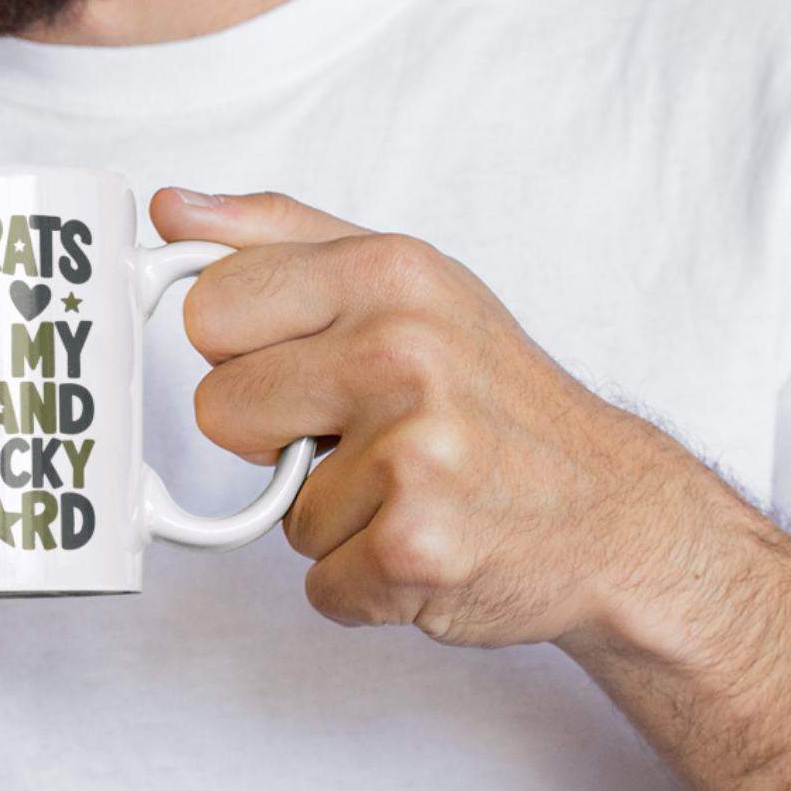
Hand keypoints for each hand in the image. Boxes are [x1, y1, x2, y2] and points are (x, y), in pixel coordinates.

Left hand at [152, 186, 718, 649]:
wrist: (616, 514)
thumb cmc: (494, 395)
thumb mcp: (404, 282)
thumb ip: (279, 237)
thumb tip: (174, 210)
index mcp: (388, 274)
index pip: (209, 309)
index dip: (243, 352)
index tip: (303, 365)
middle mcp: (402, 354)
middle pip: (219, 410)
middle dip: (272, 437)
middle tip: (357, 433)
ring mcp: (411, 455)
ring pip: (275, 508)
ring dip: (331, 515)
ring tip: (408, 486)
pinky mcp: (414, 549)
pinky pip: (317, 580)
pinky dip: (363, 580)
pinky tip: (427, 540)